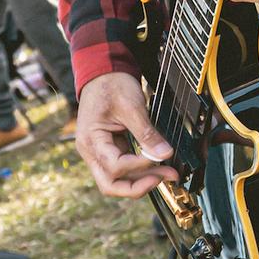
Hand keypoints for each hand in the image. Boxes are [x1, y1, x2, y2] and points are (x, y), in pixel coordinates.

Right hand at [74, 69, 177, 199]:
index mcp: (91, 139)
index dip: (139, 166)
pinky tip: (158, 168)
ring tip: (168, 173)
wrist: (103, 72)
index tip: (161, 157)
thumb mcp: (131, 106)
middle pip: (110, 184)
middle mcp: (90, 151)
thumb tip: (165, 154)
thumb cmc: (112, 84)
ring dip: (142, 180)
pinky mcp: (109, 149)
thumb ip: (147, 133)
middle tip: (163, 179)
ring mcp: (98, 152)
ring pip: (117, 180)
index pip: (115, 165)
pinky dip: (139, 171)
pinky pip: (122, 168)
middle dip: (138, 187)